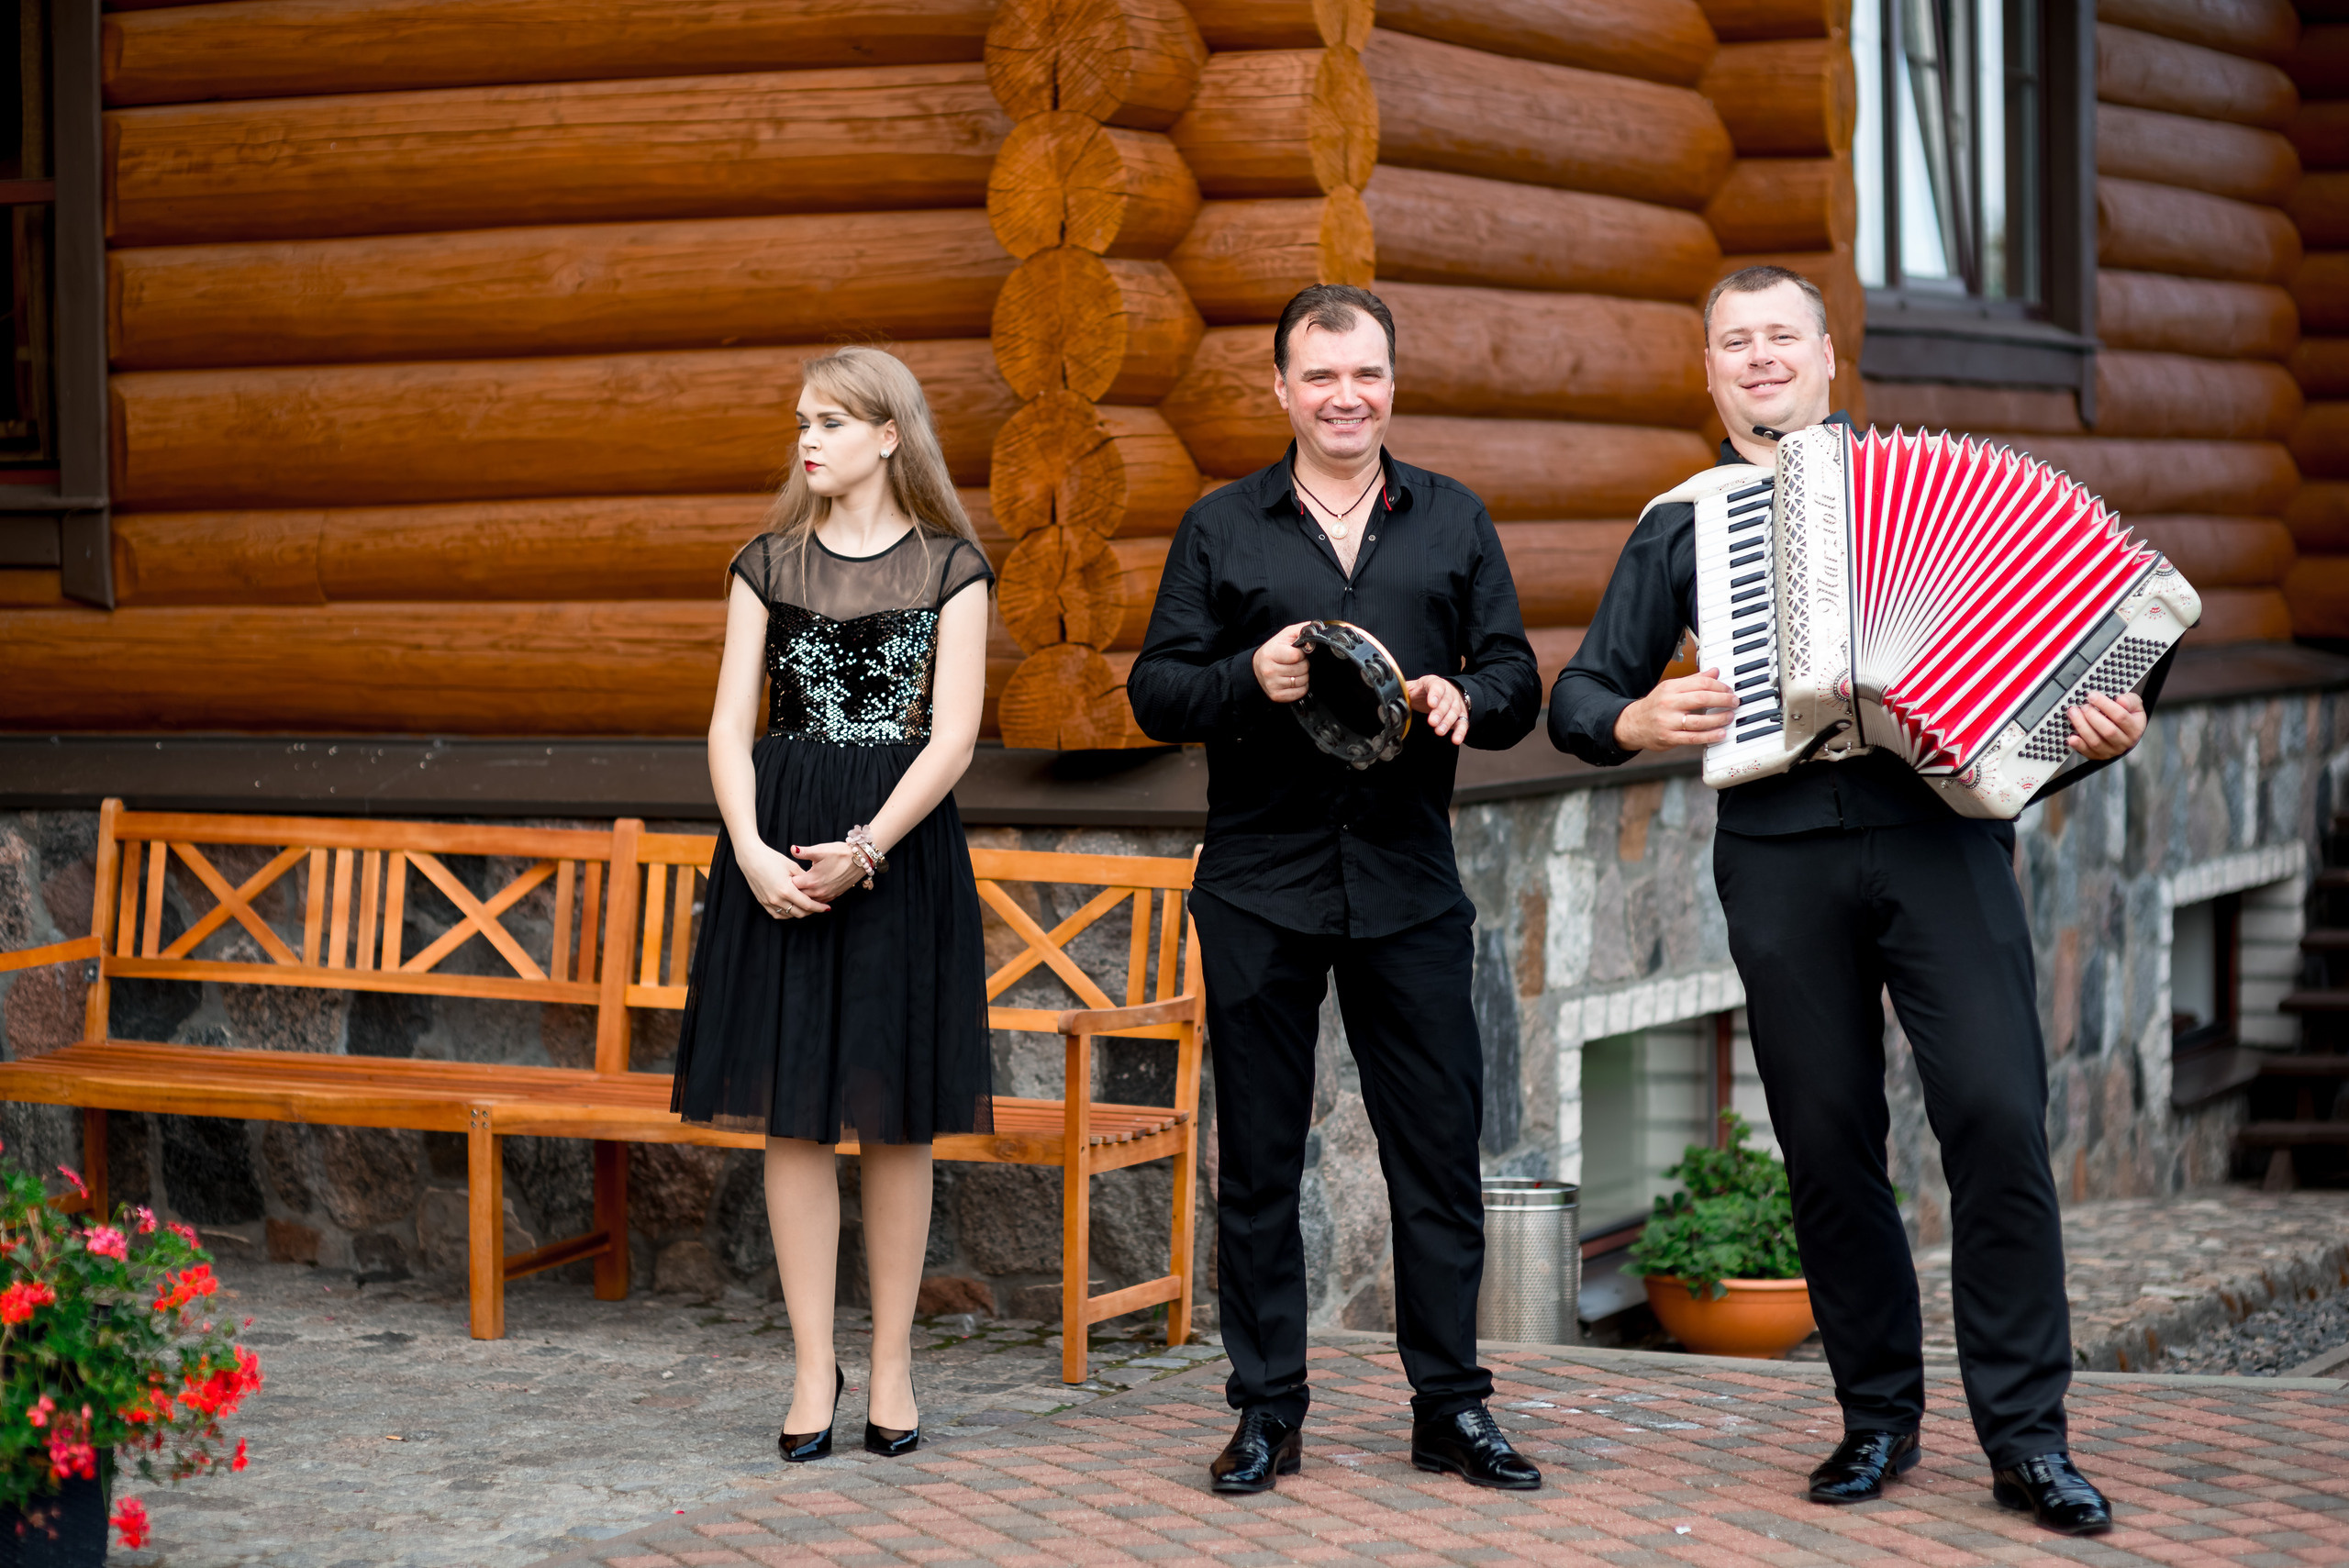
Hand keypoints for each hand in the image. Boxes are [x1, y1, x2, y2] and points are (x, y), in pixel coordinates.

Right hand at [741, 844, 830, 920]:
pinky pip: (777, 914)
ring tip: (807, 907)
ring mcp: (768, 902)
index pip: (807, 905)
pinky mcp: (762, 902)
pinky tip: (792, 908)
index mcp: (786, 890)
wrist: (751, 858)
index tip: (827, 908)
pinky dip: (787, 914)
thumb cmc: (771, 858)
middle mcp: (777, 899)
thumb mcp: (792, 866)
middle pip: (799, 913)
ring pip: (789, 915)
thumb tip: (814, 886)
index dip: (819, 908)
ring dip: (799, 913)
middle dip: (811, 911)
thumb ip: (804, 879)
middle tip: (818, 906)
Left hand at [789, 842, 865, 904]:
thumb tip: (793, 849)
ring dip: (804, 896)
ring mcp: (828, 895)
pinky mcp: (835, 895)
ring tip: (798, 888)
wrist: (861, 858)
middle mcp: (819, 891)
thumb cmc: (841, 853)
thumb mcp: (820, 850)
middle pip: (800, 896)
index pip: (792, 886)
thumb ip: (804, 852)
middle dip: (794, 890)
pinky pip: (821, 901)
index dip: (787, 881)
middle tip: (788, 883)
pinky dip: (815, 898)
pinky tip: (812, 892)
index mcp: (812, 880)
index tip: (785, 876)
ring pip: (810, 901)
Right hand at [1254, 621, 1313, 702]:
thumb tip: (1318, 628)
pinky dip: (1300, 687)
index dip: (1301, 654)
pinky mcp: (1276, 695)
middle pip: (1302, 669)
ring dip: (1302, 676)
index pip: (1297, 656)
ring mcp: (1272, 684)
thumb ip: (1302, 629)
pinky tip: (1293, 681)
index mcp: (1271, 653)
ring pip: (1302, 681)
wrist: (1257, 667)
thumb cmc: (1274, 650)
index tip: (1297, 653)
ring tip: (1293, 671)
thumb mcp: (1286, 635)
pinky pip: (1300, 692)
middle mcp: (1269, 670)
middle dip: (1303, 665)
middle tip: (1295, 662)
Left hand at [1408, 675, 1469, 744]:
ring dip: (1447, 722)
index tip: (1431, 703)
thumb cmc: (1423, 691)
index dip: (1435, 694)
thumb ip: (1403, 691)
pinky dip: (1460, 732)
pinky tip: (1456, 739)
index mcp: (1434, 683)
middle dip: (1439, 712)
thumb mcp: (1412, 687)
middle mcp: (1448, 692)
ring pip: (1454, 712)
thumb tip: (1390, 694)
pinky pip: (1462, 723)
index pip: (1436, 686)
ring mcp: (1455, 703)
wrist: (1439, 692)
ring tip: (1439, 731)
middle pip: (1446, 701)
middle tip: (1432, 722)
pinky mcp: (1460, 715)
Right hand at [1613, 668, 1735, 750]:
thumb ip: (1694, 681)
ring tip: (1729, 717)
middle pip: (1701, 699)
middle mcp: (1669, 703)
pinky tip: (1720, 733)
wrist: (1632, 724)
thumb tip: (1715, 671)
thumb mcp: (1671, 688)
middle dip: (1722, 700)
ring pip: (1699, 720)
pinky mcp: (1669, 738)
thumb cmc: (1655, 705)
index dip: (1719, 686)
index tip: (1729, 690)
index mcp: (1671, 688)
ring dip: (1719, 718)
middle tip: (1734, 702)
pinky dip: (1709, 736)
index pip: (1700, 683)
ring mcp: (1668, 721)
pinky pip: (1693, 737)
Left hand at [2065, 690, 2144, 760]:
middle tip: (2084, 706)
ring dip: (2082, 726)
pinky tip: (2072, 737)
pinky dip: (2078, 745)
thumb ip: (2130, 701)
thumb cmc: (2128, 717)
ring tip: (2074, 713)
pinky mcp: (2099, 756)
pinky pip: (2087, 752)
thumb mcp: (2134, 706)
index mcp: (2135, 728)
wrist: (2125, 734)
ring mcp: (2111, 751)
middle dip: (2092, 716)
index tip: (2092, 696)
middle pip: (2108, 731)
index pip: (2120, 716)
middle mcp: (2124, 742)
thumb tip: (2121, 700)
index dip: (2105, 705)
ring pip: (2096, 741)